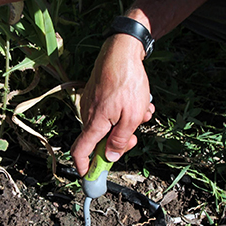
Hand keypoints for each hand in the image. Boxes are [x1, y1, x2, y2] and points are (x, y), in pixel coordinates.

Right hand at [71, 34, 154, 175]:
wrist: (122, 50)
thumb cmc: (128, 82)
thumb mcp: (132, 116)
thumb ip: (121, 140)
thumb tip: (111, 158)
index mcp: (95, 122)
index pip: (80, 151)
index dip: (84, 167)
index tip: (90, 176)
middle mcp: (88, 113)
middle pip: (99, 140)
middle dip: (119, 141)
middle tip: (135, 136)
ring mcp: (91, 102)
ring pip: (108, 124)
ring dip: (126, 123)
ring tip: (144, 111)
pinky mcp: (96, 93)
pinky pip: (109, 111)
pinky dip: (123, 111)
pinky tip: (139, 102)